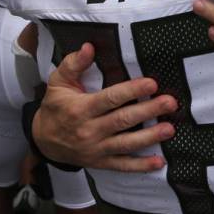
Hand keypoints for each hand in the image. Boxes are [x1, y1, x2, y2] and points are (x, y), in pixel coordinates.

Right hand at [33, 43, 177, 170]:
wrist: (43, 140)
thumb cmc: (56, 107)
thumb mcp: (58, 82)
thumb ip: (73, 64)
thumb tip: (89, 47)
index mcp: (81, 109)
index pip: (110, 99)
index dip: (131, 91)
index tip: (152, 83)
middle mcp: (89, 130)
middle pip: (123, 120)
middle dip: (148, 111)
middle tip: (170, 103)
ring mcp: (96, 149)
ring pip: (126, 144)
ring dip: (150, 137)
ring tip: (170, 129)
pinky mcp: (100, 162)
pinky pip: (122, 166)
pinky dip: (141, 165)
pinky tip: (159, 162)